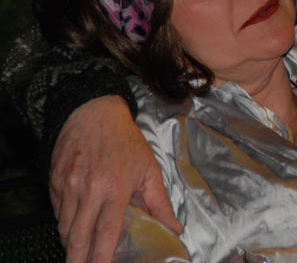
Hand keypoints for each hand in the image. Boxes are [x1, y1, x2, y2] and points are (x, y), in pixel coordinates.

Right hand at [50, 95, 181, 262]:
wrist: (95, 113)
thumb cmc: (126, 141)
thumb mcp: (150, 170)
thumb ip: (160, 203)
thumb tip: (175, 229)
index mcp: (115, 188)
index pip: (105, 232)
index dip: (101, 256)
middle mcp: (89, 189)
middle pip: (77, 236)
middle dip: (78, 258)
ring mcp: (68, 185)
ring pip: (64, 226)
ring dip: (70, 242)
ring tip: (79, 251)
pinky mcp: (55, 180)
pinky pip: (56, 209)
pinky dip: (64, 221)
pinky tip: (73, 224)